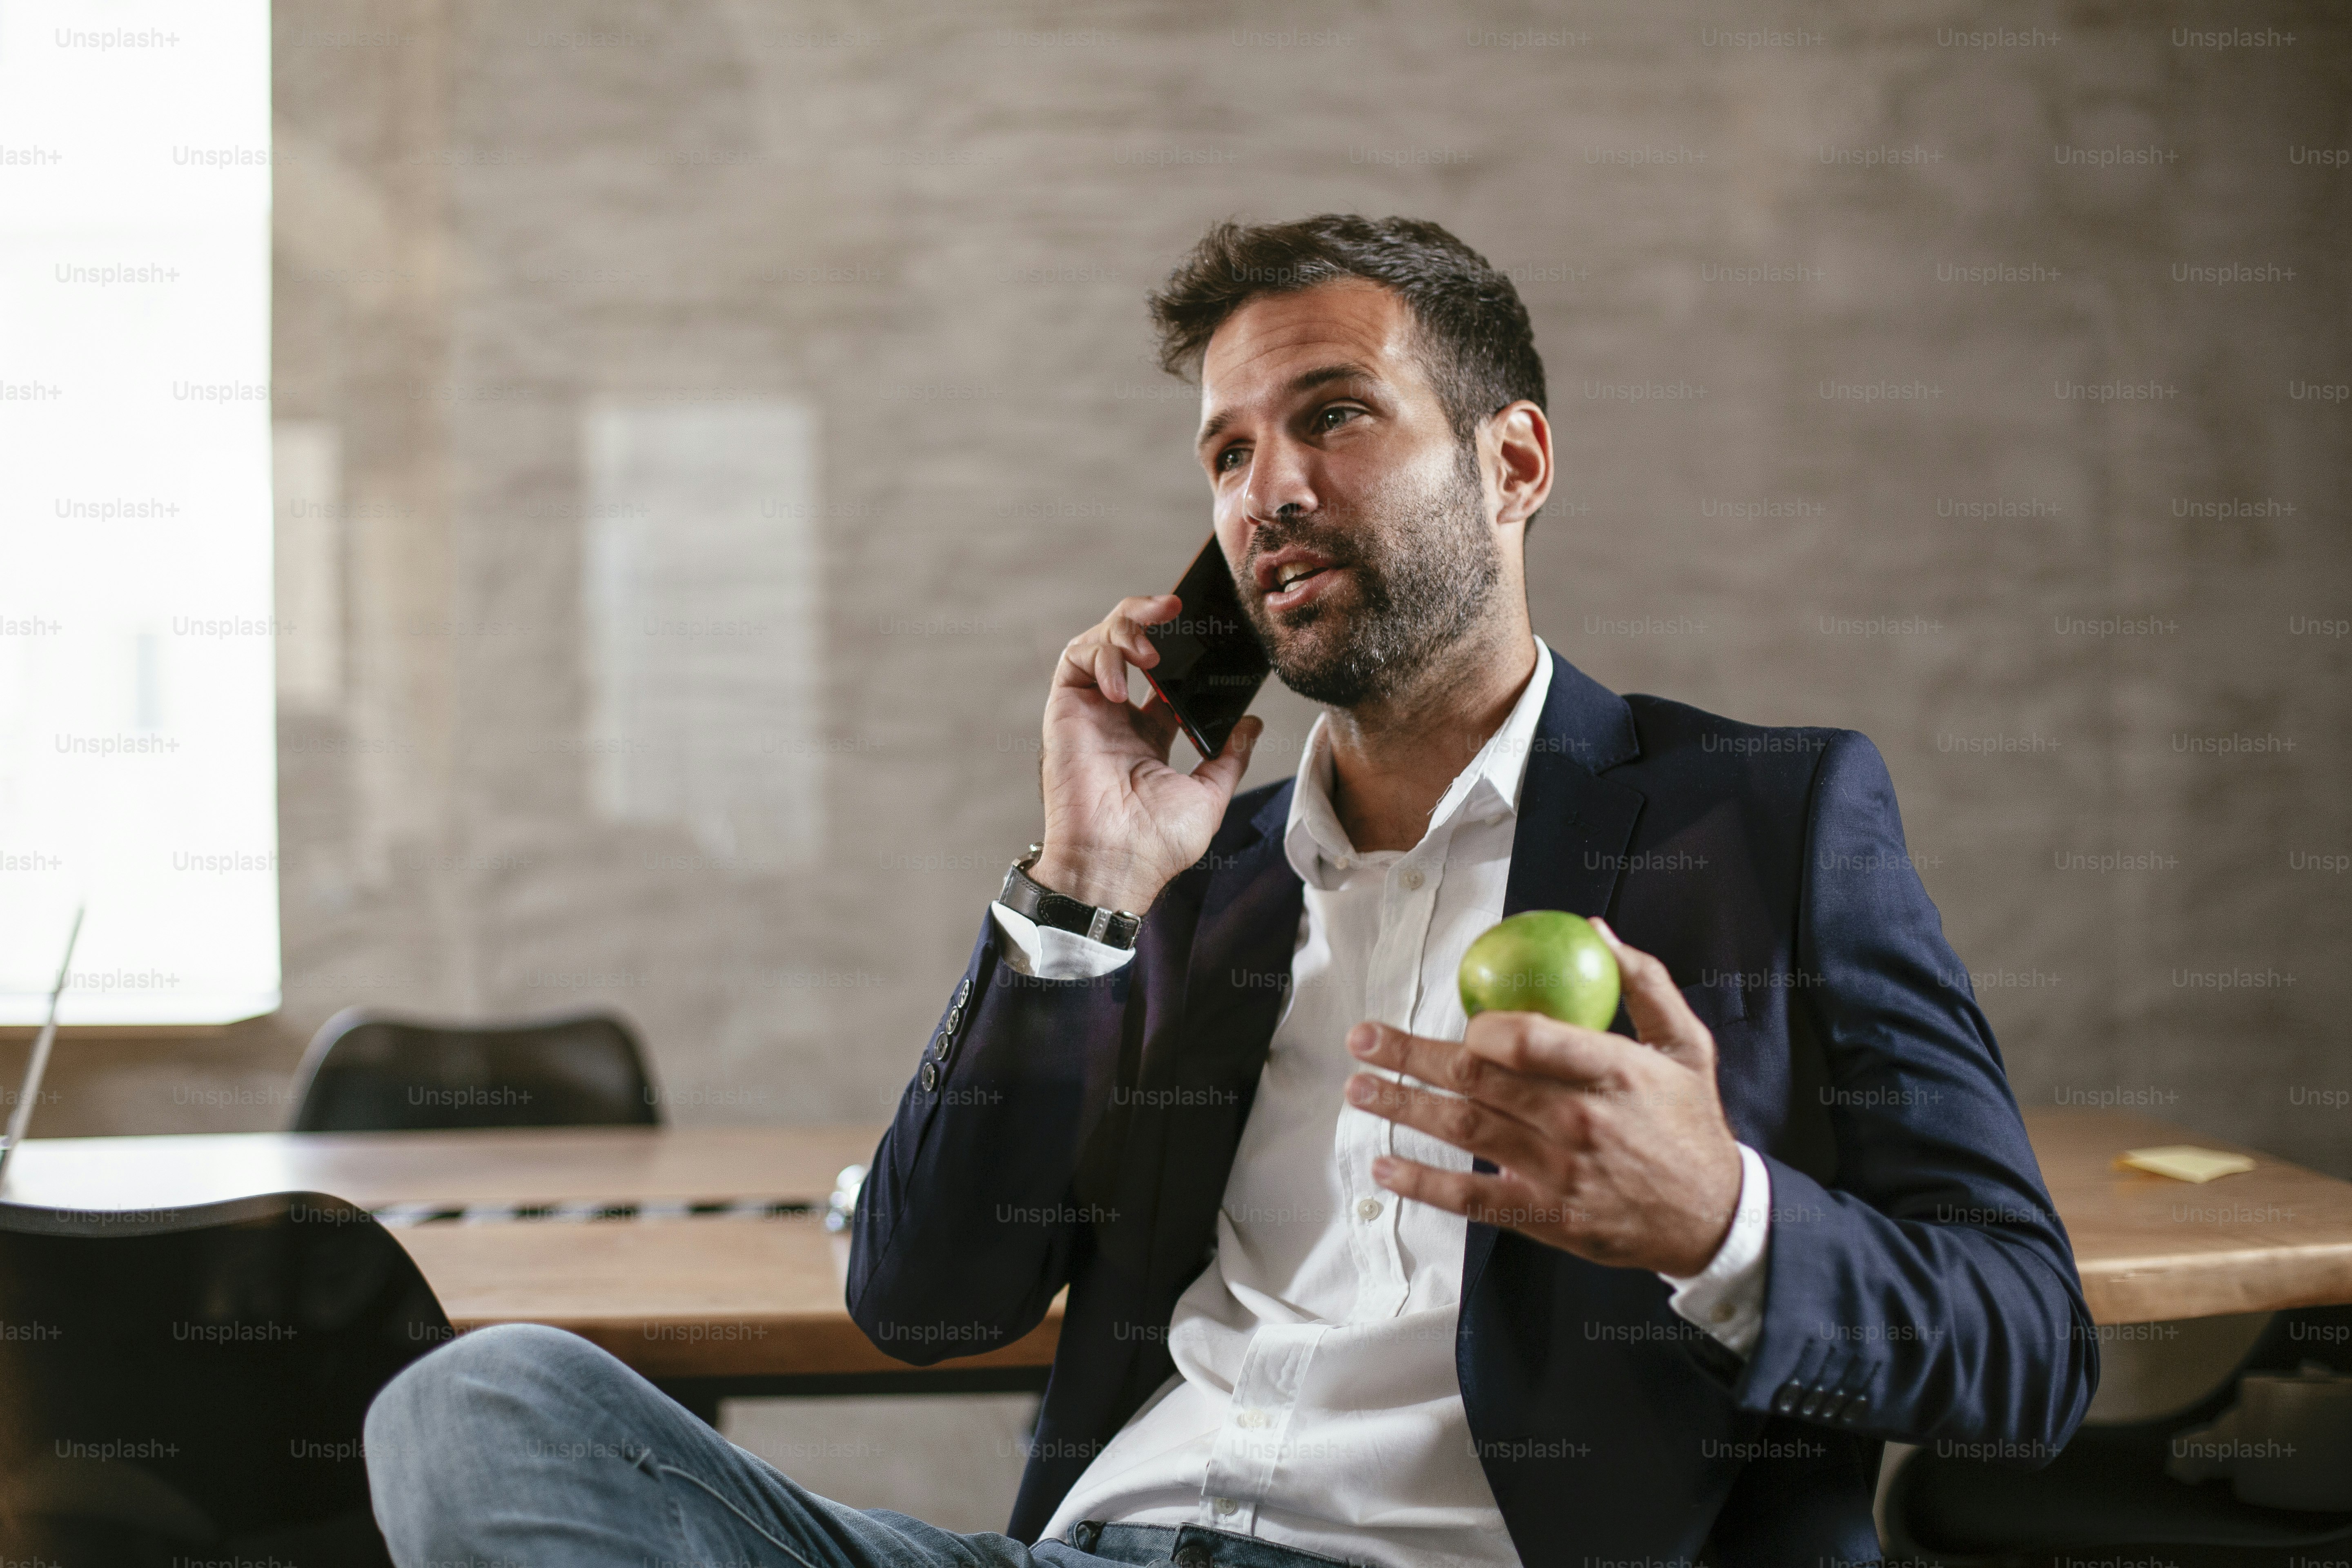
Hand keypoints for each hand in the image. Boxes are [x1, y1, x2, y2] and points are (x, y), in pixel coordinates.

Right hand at [1033, 593, 1262, 913]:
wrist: (1116, 864)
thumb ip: (1229, 757)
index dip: (1181, 647)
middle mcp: (1117, 718)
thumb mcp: (1209, 796)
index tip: (1205, 631)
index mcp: (1149, 735)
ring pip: (1101, 641)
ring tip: (1153, 651)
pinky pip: (1077, 659)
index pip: (1163, 676)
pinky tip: (1125, 682)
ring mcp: (1090, 711)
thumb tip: (1251, 724)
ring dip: (1127, 629)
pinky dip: (1102, 654)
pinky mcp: (1066, 710)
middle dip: (1149, 618)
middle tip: (1176, 607)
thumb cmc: (1157, 844)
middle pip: (1130, 645)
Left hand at [1341, 919, 1743, 1276]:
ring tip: (1358, 1089)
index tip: (1458, 1019)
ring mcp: (1556, 1173)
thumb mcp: (1686, 1044)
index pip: (1530, 1041)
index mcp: (1612, 1073)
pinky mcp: (1545, 1217)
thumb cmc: (1690, 1122)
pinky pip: (1470, 1199)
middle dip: (1409, 1056)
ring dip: (1401, 1108)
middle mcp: (1577, 1122)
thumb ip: (1643, 982)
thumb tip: (1594, 931)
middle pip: (1477, 1081)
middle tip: (1362, 1039)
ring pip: (1463, 1132)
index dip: (1483, 1028)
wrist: (1712, 1216)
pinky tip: (1384, 1168)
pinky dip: (1423, 1185)